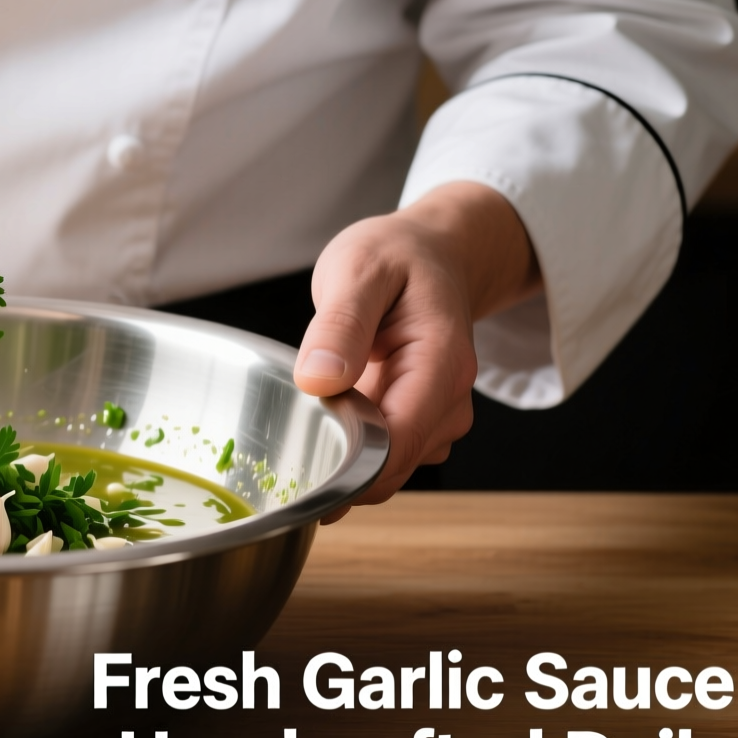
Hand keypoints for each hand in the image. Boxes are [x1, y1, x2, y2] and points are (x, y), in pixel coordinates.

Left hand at [294, 182, 540, 522]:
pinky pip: (385, 452)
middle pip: (394, 465)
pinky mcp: (421, 419)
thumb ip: (340, 325)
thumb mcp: (359, 269)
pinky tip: (333, 414)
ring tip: (311, 417)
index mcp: (440, 362)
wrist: (432, 252)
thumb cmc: (398, 257)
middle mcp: (449, 397)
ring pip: (389, 466)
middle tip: (288, 454)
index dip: (353, 471)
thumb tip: (319, 381)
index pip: (400, 441)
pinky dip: (354, 445)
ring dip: (347, 457)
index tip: (307, 485)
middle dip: (343, 469)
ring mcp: (438, 413)